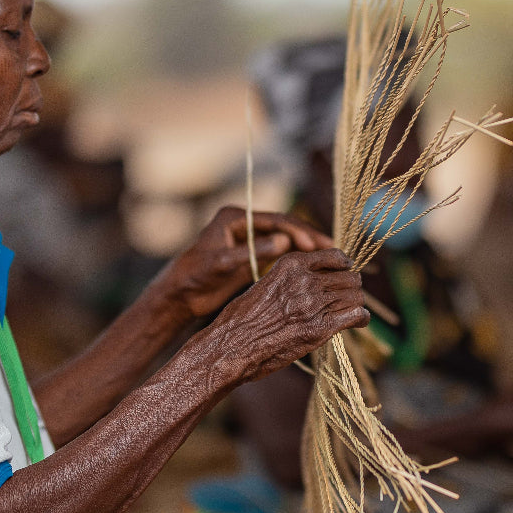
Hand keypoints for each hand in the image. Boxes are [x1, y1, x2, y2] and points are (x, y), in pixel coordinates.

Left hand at [159, 206, 336, 318]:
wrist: (179, 296)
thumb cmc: (194, 277)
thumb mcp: (222, 264)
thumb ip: (252, 251)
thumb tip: (284, 241)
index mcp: (234, 217)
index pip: (274, 219)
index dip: (297, 231)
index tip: (315, 245)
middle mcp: (244, 224)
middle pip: (283, 226)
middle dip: (308, 237)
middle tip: (332, 249)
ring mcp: (249, 239)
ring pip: (285, 239)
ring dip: (306, 247)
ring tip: (330, 258)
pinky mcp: (252, 255)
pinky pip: (280, 253)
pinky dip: (297, 258)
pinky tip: (314, 267)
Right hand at [207, 246, 369, 382]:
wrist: (231, 346)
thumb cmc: (241, 319)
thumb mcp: (264, 285)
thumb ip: (289, 279)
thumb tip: (310, 282)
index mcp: (291, 265)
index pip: (335, 256)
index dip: (344, 265)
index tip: (345, 272)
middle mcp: (305, 280)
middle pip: (350, 277)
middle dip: (351, 287)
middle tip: (348, 297)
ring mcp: (314, 304)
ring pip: (356, 296)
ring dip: (355, 304)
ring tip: (350, 312)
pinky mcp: (320, 329)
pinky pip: (356, 316)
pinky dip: (360, 319)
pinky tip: (355, 322)